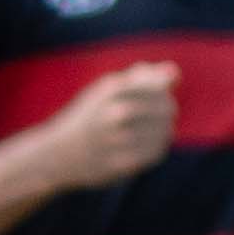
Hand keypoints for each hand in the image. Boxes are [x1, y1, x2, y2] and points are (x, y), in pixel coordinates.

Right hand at [39, 60, 184, 187]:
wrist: (59, 153)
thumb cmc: (90, 117)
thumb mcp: (108, 90)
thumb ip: (142, 78)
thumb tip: (174, 71)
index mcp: (113, 90)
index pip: (160, 88)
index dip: (164, 94)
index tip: (156, 99)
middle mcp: (117, 112)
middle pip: (167, 109)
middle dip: (166, 113)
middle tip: (157, 118)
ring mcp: (119, 139)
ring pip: (164, 132)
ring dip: (161, 132)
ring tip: (149, 133)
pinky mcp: (122, 163)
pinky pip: (155, 152)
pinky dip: (155, 149)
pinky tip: (145, 147)